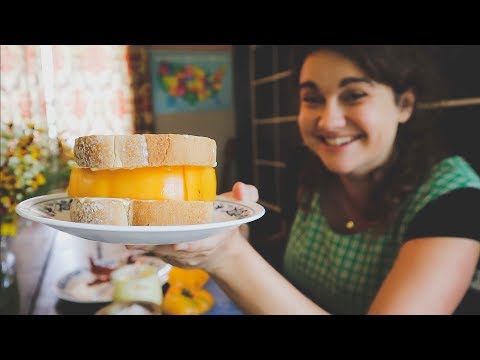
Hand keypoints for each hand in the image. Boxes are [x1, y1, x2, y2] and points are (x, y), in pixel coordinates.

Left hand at [127, 182, 258, 272]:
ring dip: (144, 248)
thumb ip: (247, 195)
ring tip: (127, 240)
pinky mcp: (169, 256)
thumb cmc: (228, 222)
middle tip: (138, 242)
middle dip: (157, 247)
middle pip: (174, 251)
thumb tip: (239, 187)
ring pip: (161, 253)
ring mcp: (181, 256)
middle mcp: (195, 250)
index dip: (190, 245)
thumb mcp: (243, 208)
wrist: (221, 248)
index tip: (179, 243)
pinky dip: (142, 248)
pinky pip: (154, 252)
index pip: (201, 244)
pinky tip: (126, 239)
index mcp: (213, 238)